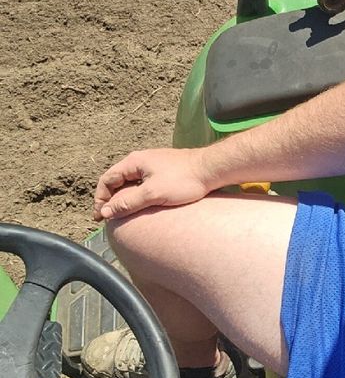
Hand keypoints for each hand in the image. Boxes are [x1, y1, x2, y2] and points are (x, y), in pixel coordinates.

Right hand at [93, 148, 211, 220]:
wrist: (211, 169)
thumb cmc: (183, 180)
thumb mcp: (152, 194)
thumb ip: (127, 203)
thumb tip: (105, 212)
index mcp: (134, 162)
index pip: (107, 179)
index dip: (100, 198)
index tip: (100, 216)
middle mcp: (141, 160)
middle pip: (117, 180)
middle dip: (110, 198)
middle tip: (108, 218)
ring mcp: (153, 164)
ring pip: (131, 182)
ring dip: (124, 197)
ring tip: (123, 214)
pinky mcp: (164, 171)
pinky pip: (143, 183)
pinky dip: (137, 194)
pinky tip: (141, 206)